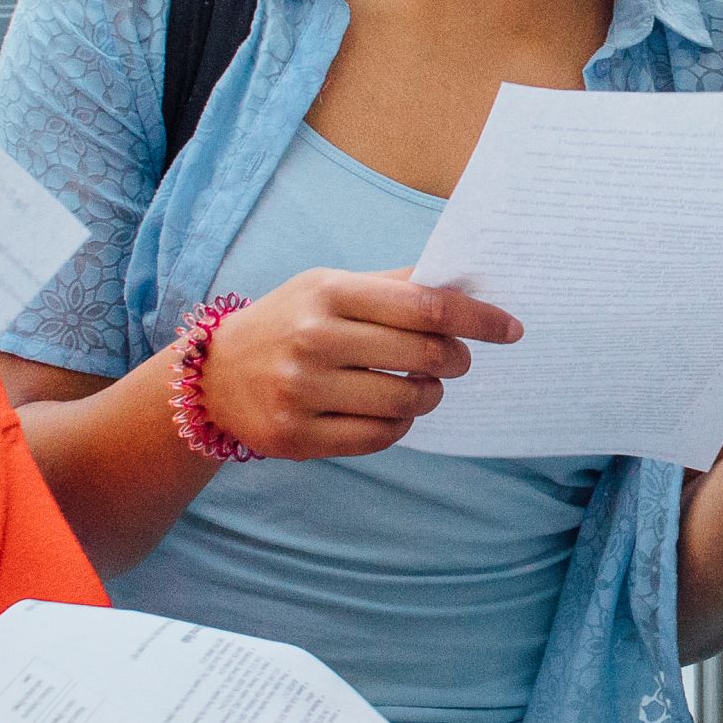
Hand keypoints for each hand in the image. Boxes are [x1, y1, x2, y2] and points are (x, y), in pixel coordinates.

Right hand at [198, 271, 525, 458]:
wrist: (213, 376)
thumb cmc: (290, 322)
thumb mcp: (330, 286)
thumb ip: (394, 285)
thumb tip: (465, 284)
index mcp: (329, 292)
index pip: (426, 307)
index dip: (478, 319)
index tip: (510, 328)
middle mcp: (314, 339)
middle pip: (424, 355)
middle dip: (456, 359)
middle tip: (457, 359)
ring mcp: (303, 392)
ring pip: (407, 400)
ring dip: (430, 394)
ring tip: (423, 385)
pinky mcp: (297, 437)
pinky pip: (380, 436)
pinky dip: (401, 424)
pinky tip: (392, 410)